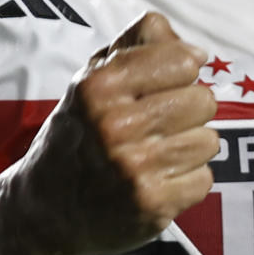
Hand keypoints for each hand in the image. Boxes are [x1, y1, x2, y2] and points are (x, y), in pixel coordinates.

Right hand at [7, 12, 218, 254]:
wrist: (44, 207)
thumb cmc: (78, 134)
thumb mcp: (90, 81)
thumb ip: (135, 47)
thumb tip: (196, 50)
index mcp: (98, 86)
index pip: (183, 60)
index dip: (178, 72)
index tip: (162, 84)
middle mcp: (114, 124)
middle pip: (204, 100)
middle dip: (185, 111)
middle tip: (155, 125)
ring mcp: (134, 166)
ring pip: (208, 140)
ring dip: (187, 147)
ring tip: (153, 154)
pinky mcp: (151, 203)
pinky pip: (203, 179)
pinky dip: (184, 181)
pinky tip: (154, 180)